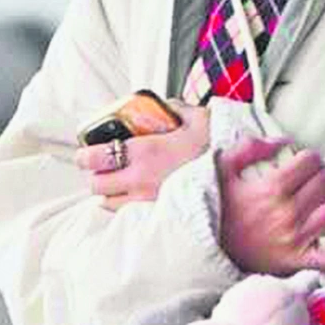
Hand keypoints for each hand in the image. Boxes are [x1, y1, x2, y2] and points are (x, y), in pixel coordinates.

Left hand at [77, 103, 210, 207]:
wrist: (240, 182)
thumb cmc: (218, 149)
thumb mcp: (198, 119)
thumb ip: (178, 109)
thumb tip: (168, 105)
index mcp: (144, 152)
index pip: (95, 157)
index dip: (84, 156)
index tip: (85, 154)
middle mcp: (140, 180)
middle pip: (96, 186)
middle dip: (96, 177)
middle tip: (104, 170)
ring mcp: (148, 203)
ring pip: (110, 205)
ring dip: (110, 195)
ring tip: (120, 187)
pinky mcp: (160, 219)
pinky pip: (131, 218)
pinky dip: (127, 210)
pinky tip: (137, 201)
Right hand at [217, 134, 324, 275]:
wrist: (206, 250)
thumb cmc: (217, 211)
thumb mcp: (221, 170)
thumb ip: (248, 148)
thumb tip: (280, 140)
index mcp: (272, 189)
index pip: (310, 162)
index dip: (311, 158)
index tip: (306, 163)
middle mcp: (287, 213)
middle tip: (321, 177)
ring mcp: (296, 238)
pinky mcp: (299, 261)